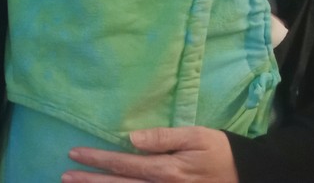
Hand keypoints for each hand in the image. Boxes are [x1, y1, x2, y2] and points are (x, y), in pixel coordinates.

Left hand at [64, 126, 237, 181]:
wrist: (249, 178)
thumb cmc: (221, 152)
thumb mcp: (197, 136)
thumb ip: (164, 137)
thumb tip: (133, 139)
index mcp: (167, 171)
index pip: (124, 164)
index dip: (98, 160)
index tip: (75, 154)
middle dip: (90, 182)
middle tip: (65, 176)